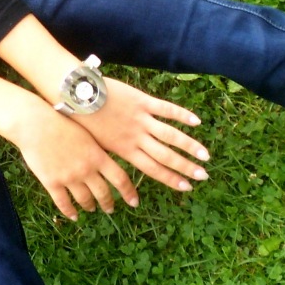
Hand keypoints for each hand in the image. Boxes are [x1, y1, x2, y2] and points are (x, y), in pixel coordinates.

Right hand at [11, 101, 139, 220]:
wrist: (35, 124)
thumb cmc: (61, 122)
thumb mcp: (86, 134)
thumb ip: (97, 150)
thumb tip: (107, 162)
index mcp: (98, 156)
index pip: (121, 179)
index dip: (129, 193)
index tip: (134, 202)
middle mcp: (86, 170)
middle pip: (103, 193)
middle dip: (108, 203)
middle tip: (110, 209)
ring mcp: (69, 177)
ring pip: (85, 200)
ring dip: (90, 206)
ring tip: (91, 208)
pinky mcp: (51, 182)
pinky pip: (63, 203)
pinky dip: (70, 211)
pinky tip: (74, 216)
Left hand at [76, 77, 209, 193]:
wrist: (78, 96)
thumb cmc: (84, 121)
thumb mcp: (99, 145)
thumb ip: (116, 154)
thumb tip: (123, 169)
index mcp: (126, 150)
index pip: (153, 169)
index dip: (171, 179)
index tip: (187, 187)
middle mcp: (136, 137)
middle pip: (166, 156)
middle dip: (186, 167)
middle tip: (203, 176)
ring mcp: (141, 119)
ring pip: (171, 135)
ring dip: (190, 146)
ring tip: (205, 155)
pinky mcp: (142, 101)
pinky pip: (166, 109)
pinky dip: (182, 115)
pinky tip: (197, 122)